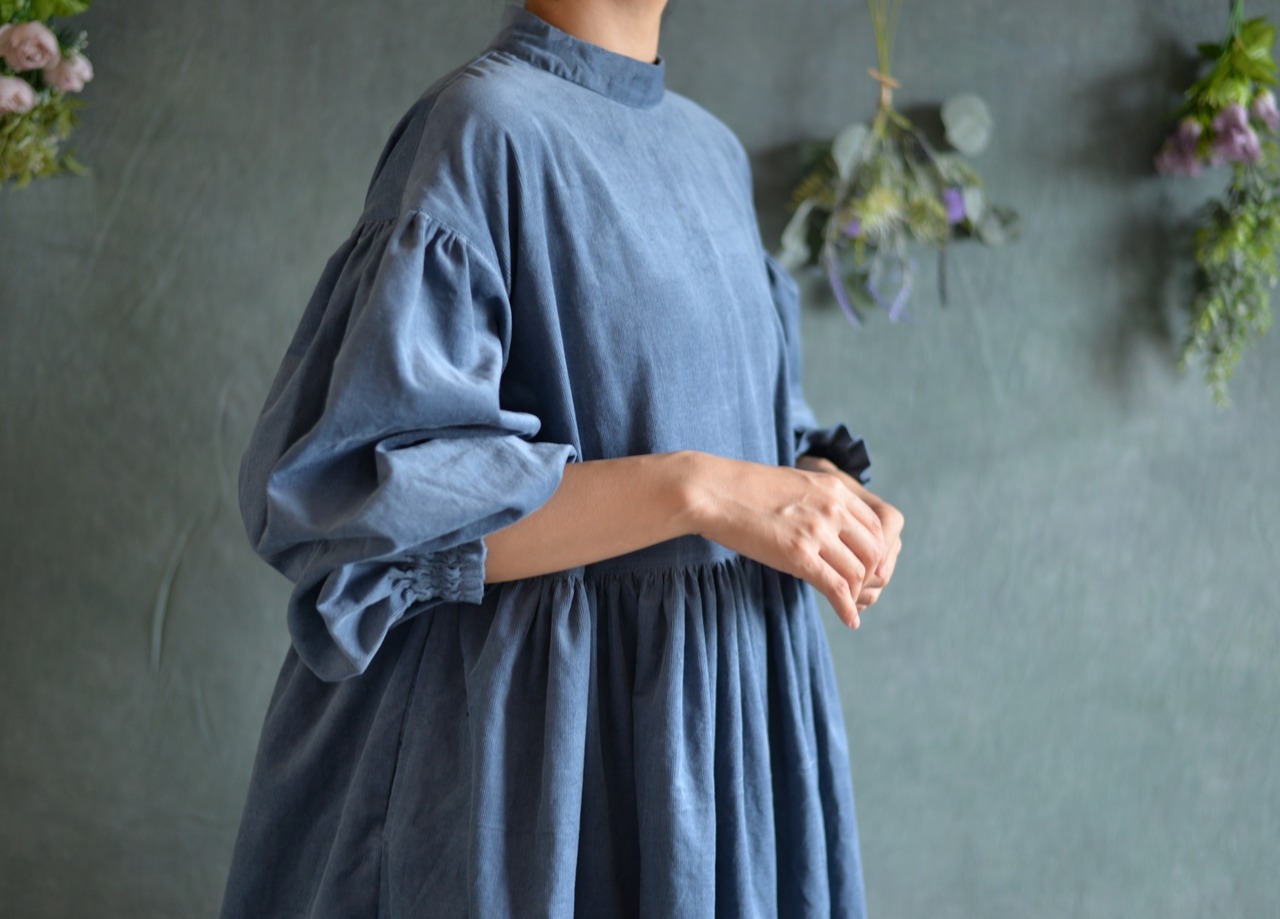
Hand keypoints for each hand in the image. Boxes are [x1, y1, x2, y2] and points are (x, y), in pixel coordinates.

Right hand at [682, 453, 887, 627]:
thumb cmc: (740, 488)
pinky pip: (837, 589)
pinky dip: (847, 609)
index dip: (874, 551)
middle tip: (858, 590)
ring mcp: (817, 531)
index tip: (864, 567)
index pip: (875, 525)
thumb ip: (815, 500)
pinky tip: (849, 621)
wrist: (711, 490)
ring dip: (856, 594)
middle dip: (869, 575)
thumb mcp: (791, 483)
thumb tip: (821, 521)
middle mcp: (832, 508)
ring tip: (847, 605)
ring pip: (857, 572)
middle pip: (873, 551)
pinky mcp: (798, 555)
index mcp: (833, 488)